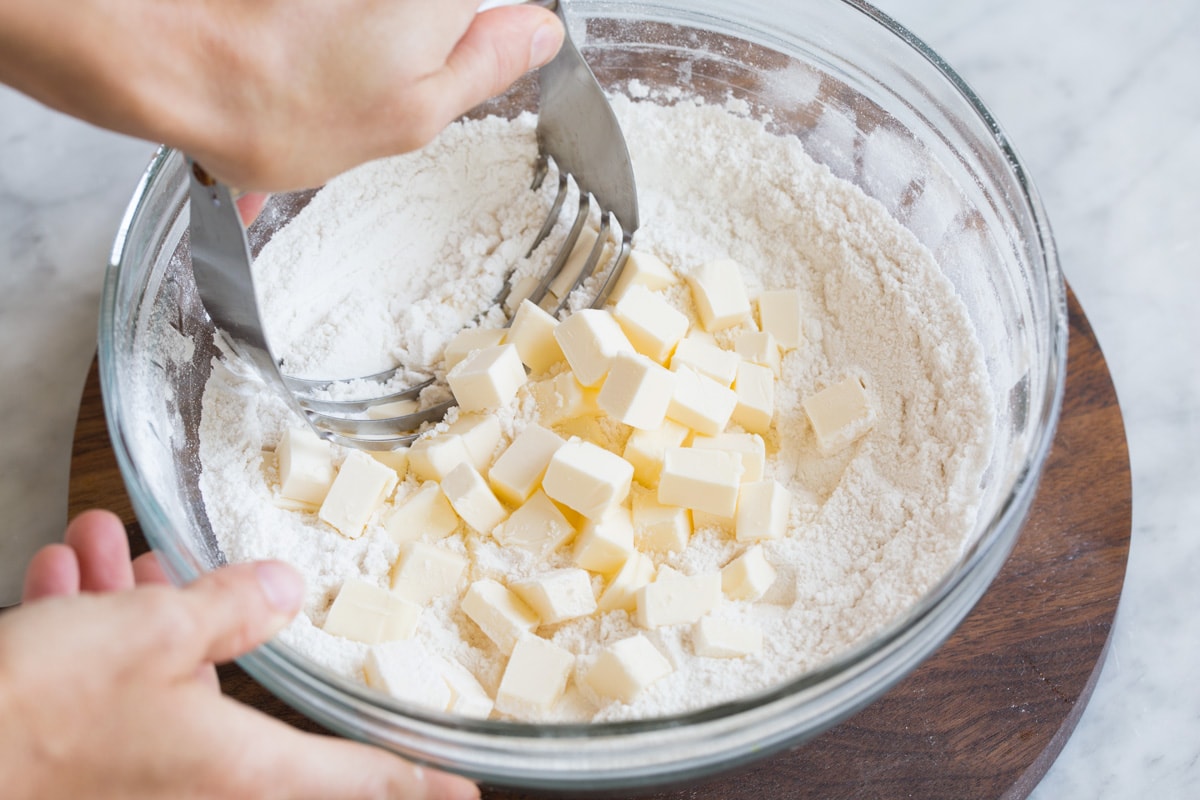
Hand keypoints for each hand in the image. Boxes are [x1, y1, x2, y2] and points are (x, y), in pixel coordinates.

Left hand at [0, 0, 562, 190]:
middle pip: (440, 15)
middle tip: (371, 92)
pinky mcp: (308, 5)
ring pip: (385, 20)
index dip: (482, 44)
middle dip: (416, 48)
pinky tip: (299, 75)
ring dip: (364, 53)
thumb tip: (541, 32)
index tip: (449, 73)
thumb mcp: (416, 113)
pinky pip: (341, 24)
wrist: (172, 67)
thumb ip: (489, 64)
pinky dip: (324, 41)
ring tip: (322, 91)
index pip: (500, 14)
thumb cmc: (283, 103)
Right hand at [3, 510, 478, 799]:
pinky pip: (109, 691)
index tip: (463, 787)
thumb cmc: (45, 706)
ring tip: (103, 553)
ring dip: (133, 612)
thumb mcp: (155, 633)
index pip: (356, 777)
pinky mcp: (84, 762)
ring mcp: (140, 775)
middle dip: (206, 624)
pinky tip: (65, 579)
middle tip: (178, 577)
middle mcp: (199, 782)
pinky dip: (91, 633)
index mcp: (240, 769)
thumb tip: (285, 591)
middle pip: (241, 699)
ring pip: (161, 679)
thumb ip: (232, 610)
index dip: (414, 779)